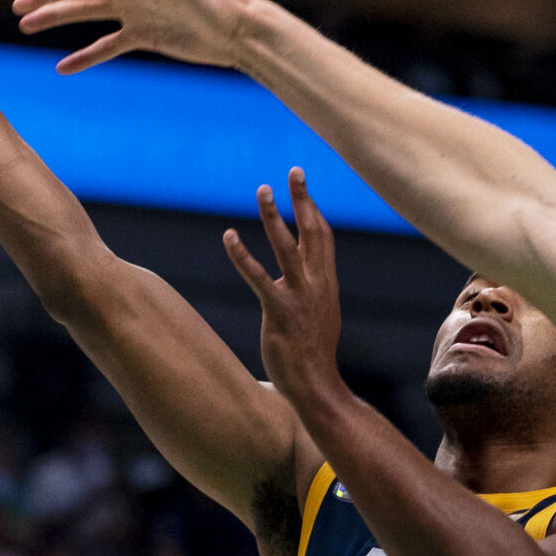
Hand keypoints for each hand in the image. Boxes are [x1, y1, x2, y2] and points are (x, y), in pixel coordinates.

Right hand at [11, 0, 251, 73]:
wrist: (238, 33)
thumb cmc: (215, 1)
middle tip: (16, 8)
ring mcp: (135, 12)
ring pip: (86, 16)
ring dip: (56, 20)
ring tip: (25, 28)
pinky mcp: (144, 36)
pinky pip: (107, 46)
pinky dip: (85, 56)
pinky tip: (62, 68)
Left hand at [223, 169, 347, 407]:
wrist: (316, 385)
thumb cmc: (314, 356)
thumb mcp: (321, 317)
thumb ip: (315, 294)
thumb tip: (311, 286)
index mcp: (326, 284)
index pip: (323, 238)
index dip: (313, 210)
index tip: (303, 189)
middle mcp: (317, 284)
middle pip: (312, 231)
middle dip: (303, 199)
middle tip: (294, 170)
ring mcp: (300, 296)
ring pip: (287, 246)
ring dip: (274, 216)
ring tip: (263, 190)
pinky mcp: (280, 311)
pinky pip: (258, 278)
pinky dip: (242, 256)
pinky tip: (228, 237)